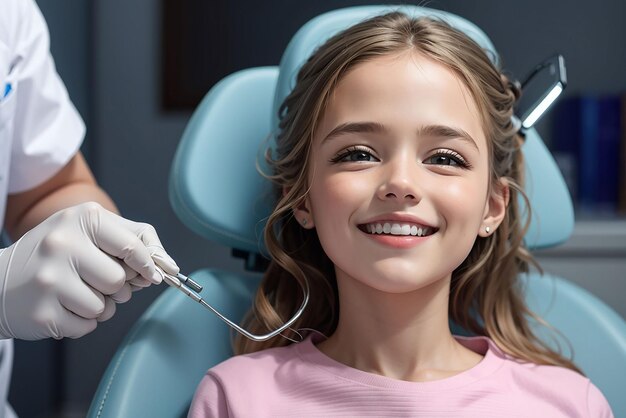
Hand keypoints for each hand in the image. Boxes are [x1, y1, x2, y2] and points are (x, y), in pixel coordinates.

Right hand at [0, 202, 177, 339]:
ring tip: (75, 293)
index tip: (152, 275)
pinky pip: (88, 325)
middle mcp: (62, 244)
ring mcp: (50, 279)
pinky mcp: (43, 312)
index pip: (132, 246)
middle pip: (120, 280)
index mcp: (80, 218)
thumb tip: (166, 264)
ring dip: (100, 306)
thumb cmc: (54, 254)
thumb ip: (131, 238)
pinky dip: (82, 322)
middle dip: (117, 288)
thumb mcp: (87, 230)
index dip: (147, 265)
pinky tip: (62, 307)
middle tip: (96, 281)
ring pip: (106, 306)